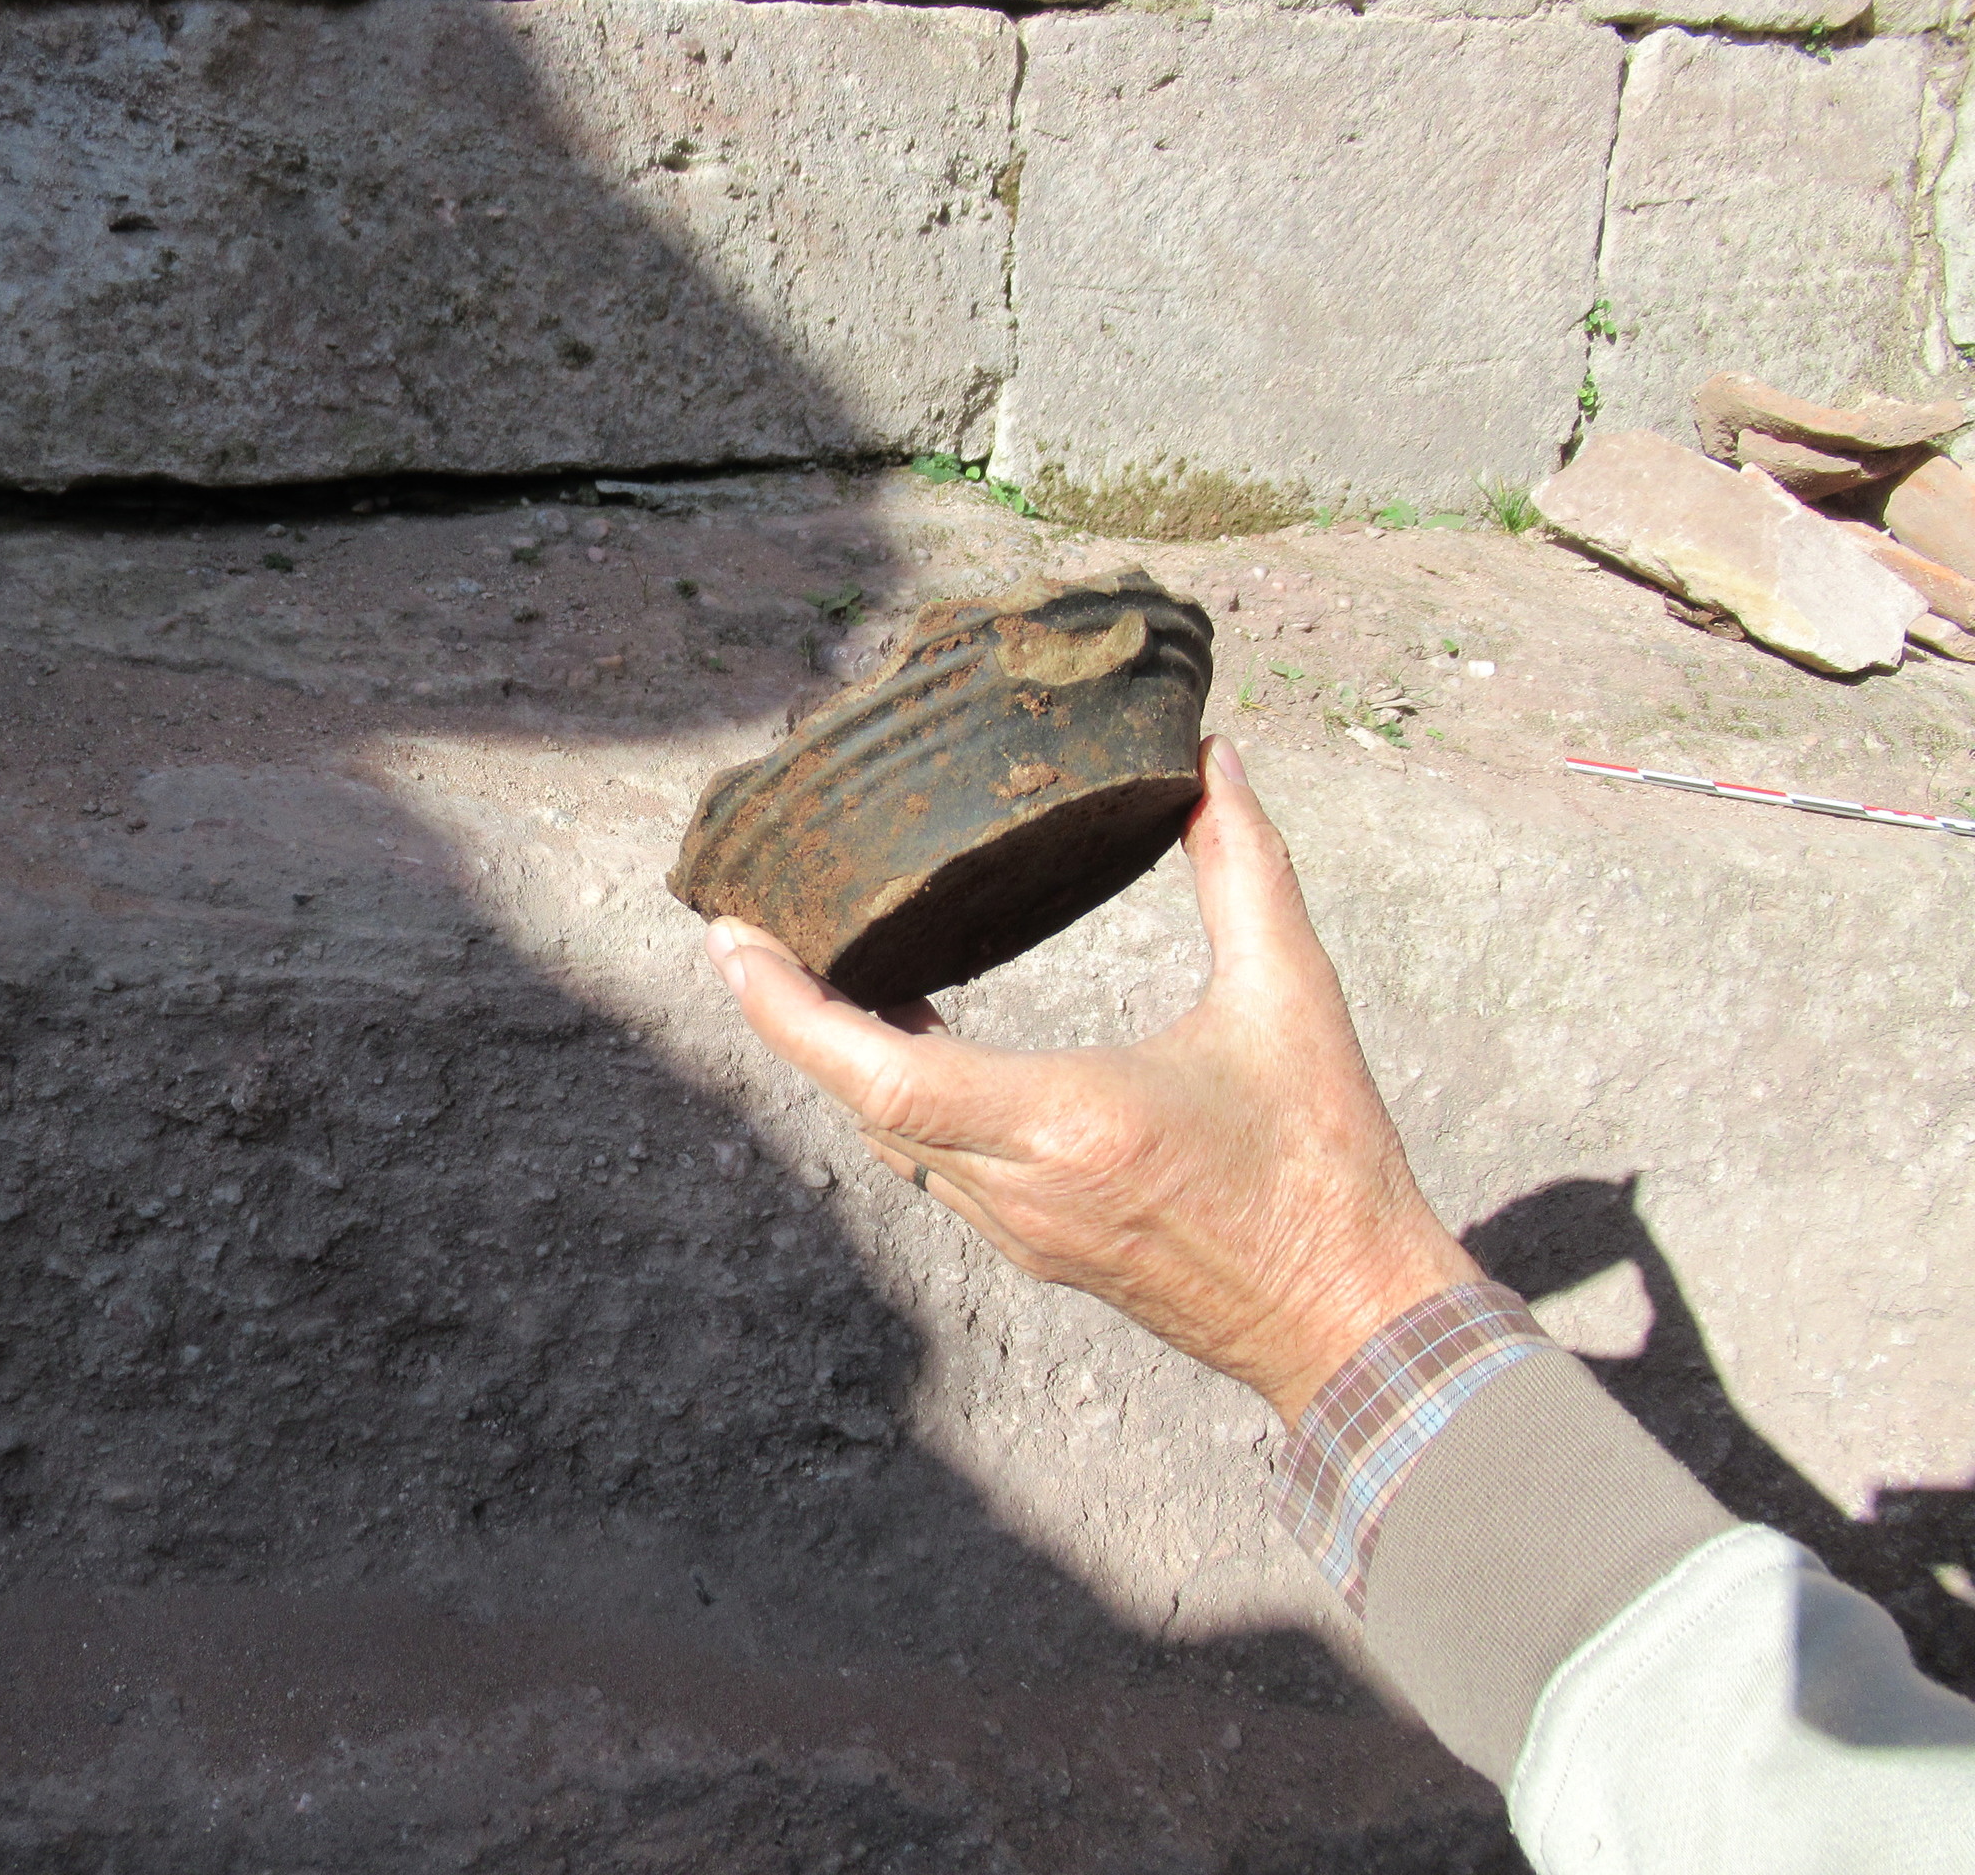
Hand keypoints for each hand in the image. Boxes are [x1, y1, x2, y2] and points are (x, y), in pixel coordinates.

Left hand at [703, 735, 1480, 1421]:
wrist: (1354, 1324)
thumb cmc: (1326, 1165)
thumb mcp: (1293, 1000)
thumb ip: (1246, 868)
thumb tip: (1215, 759)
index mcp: (1067, 1121)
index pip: (877, 1071)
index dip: (786, 1009)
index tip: (729, 939)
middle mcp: (1021, 1187)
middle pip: (860, 1102)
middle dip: (796, 1018)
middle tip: (756, 930)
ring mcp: (1022, 1232)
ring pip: (892, 1140)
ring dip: (848, 1062)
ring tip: (826, 970)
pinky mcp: (1039, 1253)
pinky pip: (935, 1169)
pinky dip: (901, 1102)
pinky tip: (915, 1042)